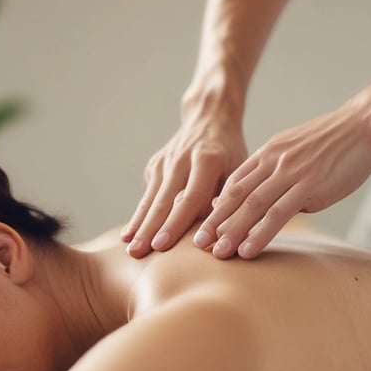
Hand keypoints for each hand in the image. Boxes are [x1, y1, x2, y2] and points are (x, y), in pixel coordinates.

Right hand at [121, 107, 246, 257]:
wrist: (209, 117)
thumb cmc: (231, 152)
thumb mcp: (240, 168)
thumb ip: (229, 197)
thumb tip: (218, 230)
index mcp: (206, 160)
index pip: (189, 197)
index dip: (175, 223)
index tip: (162, 246)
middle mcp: (180, 160)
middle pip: (163, 201)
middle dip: (150, 229)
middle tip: (138, 253)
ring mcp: (164, 162)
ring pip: (150, 200)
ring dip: (139, 226)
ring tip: (130, 248)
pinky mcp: (154, 166)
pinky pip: (147, 196)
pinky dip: (139, 216)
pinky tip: (130, 235)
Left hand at [194, 105, 370, 258]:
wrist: (366, 125)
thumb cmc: (336, 143)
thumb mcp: (298, 152)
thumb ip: (280, 175)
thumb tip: (271, 204)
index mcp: (268, 153)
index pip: (234, 182)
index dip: (216, 205)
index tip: (201, 224)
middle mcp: (273, 162)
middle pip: (235, 195)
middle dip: (214, 221)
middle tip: (196, 244)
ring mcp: (290, 173)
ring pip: (252, 206)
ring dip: (231, 232)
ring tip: (217, 253)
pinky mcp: (309, 185)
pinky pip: (278, 213)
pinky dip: (260, 233)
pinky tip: (248, 250)